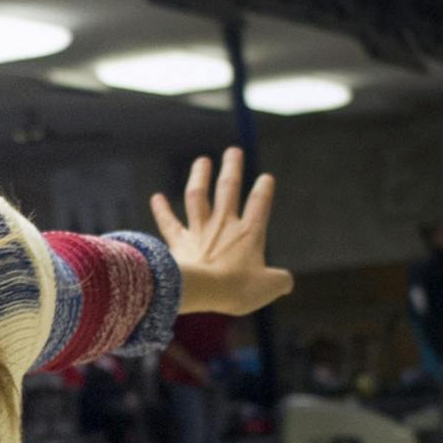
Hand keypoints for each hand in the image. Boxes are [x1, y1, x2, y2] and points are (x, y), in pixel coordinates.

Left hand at [152, 147, 291, 315]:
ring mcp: (199, 231)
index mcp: (250, 233)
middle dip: (232, 168)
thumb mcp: (268, 287)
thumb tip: (286, 283)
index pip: (260, 204)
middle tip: (233, 151)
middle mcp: (223, 225)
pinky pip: (168, 223)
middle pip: (228, 189)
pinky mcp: (178, 243)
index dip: (264, 189)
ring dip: (199, 176)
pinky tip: (156, 197)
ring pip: (198, 196)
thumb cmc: (238, 289)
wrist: (203, 291)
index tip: (266, 177)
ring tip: (201, 160)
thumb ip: (279, 281)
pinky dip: (161, 210)